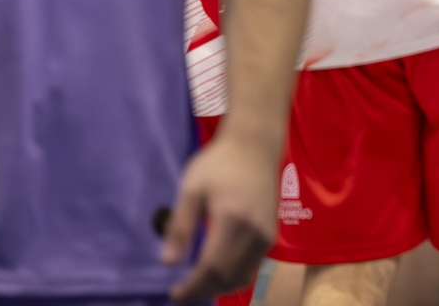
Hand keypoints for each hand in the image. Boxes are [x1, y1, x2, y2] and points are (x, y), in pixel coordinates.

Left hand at [161, 131, 278, 301]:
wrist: (255, 146)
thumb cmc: (219, 163)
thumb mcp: (191, 189)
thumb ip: (180, 227)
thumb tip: (167, 262)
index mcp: (232, 219)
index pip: (212, 267)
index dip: (192, 286)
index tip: (173, 293)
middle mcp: (254, 231)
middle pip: (228, 277)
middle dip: (203, 290)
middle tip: (182, 292)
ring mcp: (266, 234)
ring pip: (242, 276)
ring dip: (218, 287)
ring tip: (197, 285)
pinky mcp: (270, 234)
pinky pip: (251, 266)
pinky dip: (232, 277)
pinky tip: (215, 272)